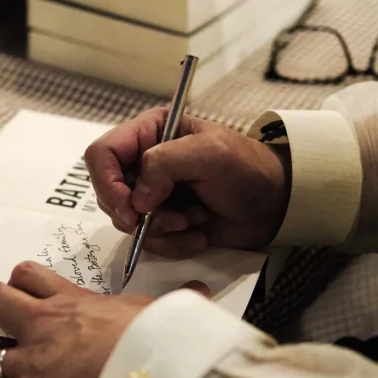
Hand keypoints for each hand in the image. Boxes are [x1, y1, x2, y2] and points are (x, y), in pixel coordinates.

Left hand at [0, 262, 208, 377]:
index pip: (32, 278)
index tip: (12, 281)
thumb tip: (202, 290)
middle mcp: (45, 322)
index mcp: (73, 301)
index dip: (17, 278)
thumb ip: (179, 297)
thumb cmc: (156, 331)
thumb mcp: (165, 307)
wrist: (154, 357)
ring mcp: (33, 357)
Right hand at [84, 108, 290, 257]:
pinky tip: (199, 234)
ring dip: (161, 229)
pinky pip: (149, 241)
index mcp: (150, 133)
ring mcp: (154, 195)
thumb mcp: (210, 153)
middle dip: (138, 213)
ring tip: (194, 220)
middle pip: (108, 193)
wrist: (274, 205)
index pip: (102, 154)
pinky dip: (173, 243)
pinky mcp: (165, 222)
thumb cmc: (247, 169)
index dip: (107, 182)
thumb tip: (137, 199)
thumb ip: (165, 163)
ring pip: (127, 222)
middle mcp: (145, 164)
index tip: (129, 207)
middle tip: (174, 218)